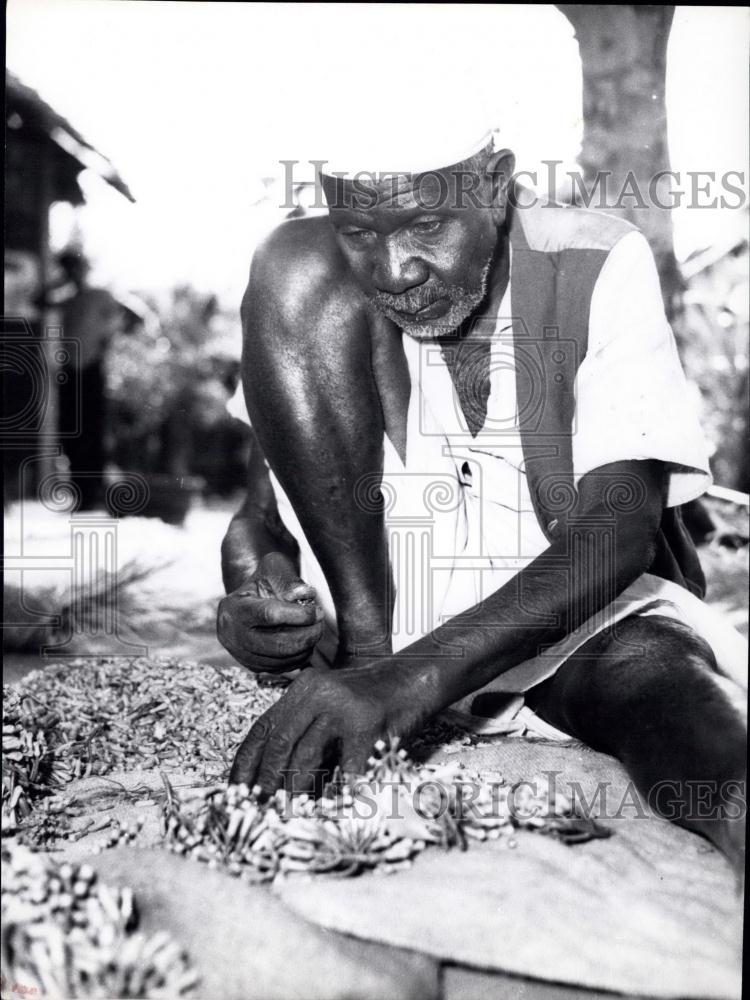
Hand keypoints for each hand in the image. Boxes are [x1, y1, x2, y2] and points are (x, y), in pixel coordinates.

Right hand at [217, 552, 323, 673]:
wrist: (250, 599)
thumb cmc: (264, 581)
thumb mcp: (274, 568)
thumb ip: (289, 579)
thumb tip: (306, 594)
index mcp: (233, 607)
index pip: (269, 614)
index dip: (298, 615)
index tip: (317, 611)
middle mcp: (231, 634)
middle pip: (276, 644)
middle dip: (306, 635)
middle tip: (321, 623)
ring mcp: (239, 654)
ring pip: (281, 659)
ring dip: (306, 647)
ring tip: (315, 631)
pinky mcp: (251, 666)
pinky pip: (281, 668)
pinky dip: (298, 658)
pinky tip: (306, 643)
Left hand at [229, 662, 425, 792]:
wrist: (414, 679)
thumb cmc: (370, 702)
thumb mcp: (330, 704)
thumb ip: (305, 729)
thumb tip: (274, 780)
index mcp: (302, 690)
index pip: (262, 728)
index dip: (245, 763)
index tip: (234, 791)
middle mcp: (317, 693)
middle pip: (279, 742)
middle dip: (264, 782)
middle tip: (257, 811)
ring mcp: (343, 707)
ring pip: (306, 755)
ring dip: (294, 791)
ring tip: (287, 816)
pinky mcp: (368, 723)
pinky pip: (348, 767)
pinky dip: (339, 793)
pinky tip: (334, 811)